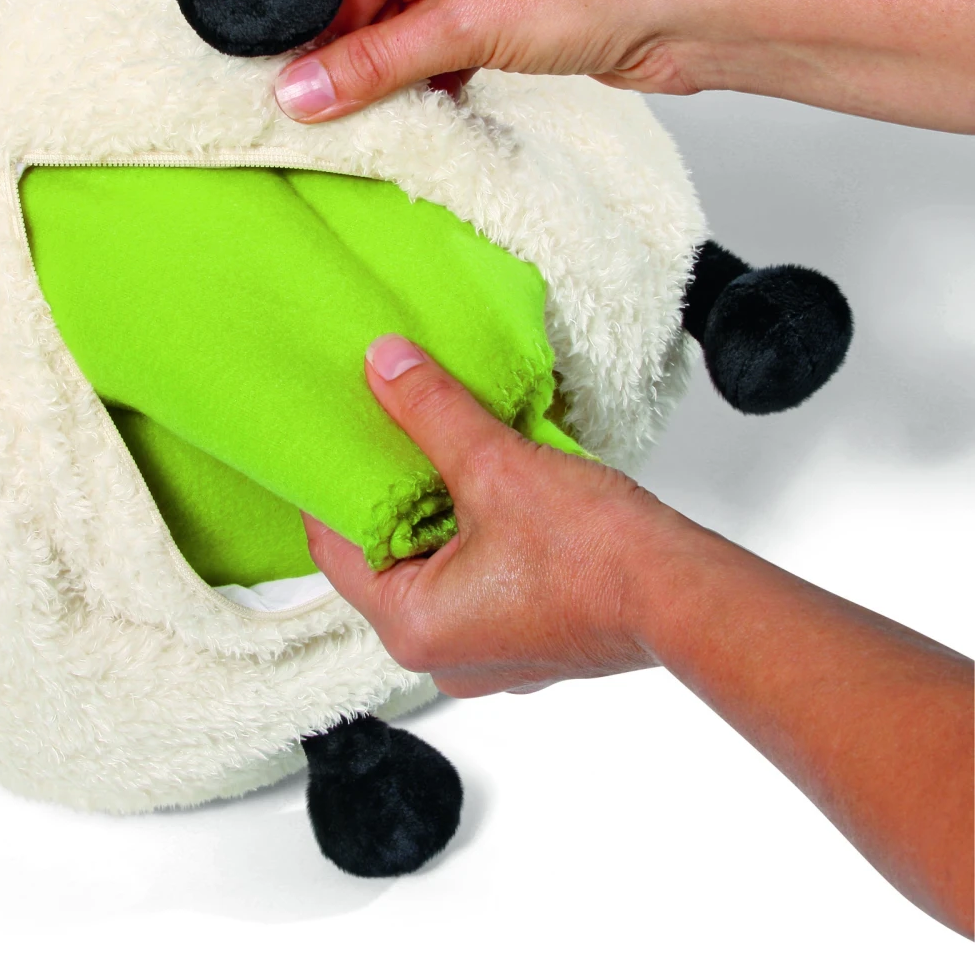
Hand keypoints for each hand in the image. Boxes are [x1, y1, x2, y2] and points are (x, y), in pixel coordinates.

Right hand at [273, 0, 974, 131]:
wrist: (691, 15)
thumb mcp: (467, 23)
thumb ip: (377, 61)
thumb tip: (303, 90)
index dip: (333, 27)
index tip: (302, 81)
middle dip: (368, 51)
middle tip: (333, 106)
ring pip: (422, 23)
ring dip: (404, 69)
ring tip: (379, 112)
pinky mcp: (524, 6)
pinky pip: (456, 42)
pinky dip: (439, 75)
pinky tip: (427, 106)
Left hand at [304, 333, 705, 696]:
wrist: (689, 595)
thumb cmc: (596, 553)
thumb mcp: (494, 465)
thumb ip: (430, 411)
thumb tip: (383, 364)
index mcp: (412, 628)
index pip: (336, 548)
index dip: (333, 485)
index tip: (337, 436)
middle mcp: (441, 658)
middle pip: (385, 558)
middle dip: (390, 494)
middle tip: (387, 431)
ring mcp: (488, 656)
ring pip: (435, 568)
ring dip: (438, 512)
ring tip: (440, 451)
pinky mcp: (527, 641)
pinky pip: (476, 581)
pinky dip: (475, 537)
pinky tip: (488, 489)